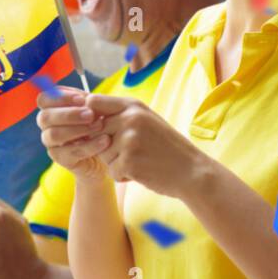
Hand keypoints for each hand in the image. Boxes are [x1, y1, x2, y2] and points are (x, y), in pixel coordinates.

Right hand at [35, 87, 110, 180]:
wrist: (111, 149)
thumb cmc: (101, 122)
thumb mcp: (97, 108)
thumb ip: (89, 100)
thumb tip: (86, 99)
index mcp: (53, 108)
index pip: (44, 99)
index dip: (60, 97)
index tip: (82, 99)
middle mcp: (48, 126)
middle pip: (44, 117)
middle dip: (69, 114)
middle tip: (91, 114)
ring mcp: (52, 144)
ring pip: (54, 135)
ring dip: (78, 129)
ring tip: (99, 126)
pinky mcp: (62, 159)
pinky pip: (69, 153)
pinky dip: (89, 146)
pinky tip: (104, 140)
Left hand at [90, 93, 205, 198]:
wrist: (191, 171)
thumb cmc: (167, 147)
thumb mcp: (146, 120)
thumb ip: (120, 115)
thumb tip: (86, 109)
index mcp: (133, 105)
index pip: (93, 103)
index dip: (90, 117)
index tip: (102, 129)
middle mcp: (129, 118)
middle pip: (94, 132)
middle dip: (106, 145)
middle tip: (131, 151)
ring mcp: (129, 139)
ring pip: (102, 154)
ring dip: (116, 162)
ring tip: (140, 161)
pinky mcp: (129, 161)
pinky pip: (111, 171)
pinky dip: (124, 176)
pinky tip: (142, 172)